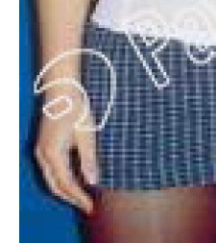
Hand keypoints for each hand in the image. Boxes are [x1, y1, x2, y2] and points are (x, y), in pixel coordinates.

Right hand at [34, 91, 97, 213]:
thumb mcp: (86, 133)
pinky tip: (75, 179)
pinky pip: (51, 169)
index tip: (91, 206)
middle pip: (55, 185)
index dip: (78, 196)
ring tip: (83, 196)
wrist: (62, 91)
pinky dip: (62, 178)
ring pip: (51, 179)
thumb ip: (88, 158)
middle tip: (88, 206)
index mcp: (52, 153)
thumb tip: (93, 181)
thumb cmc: (76, 109)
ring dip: (65, 189)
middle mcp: (42, 155)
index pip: (65, 183)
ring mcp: (40, 150)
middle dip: (71, 198)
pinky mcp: (43, 146)